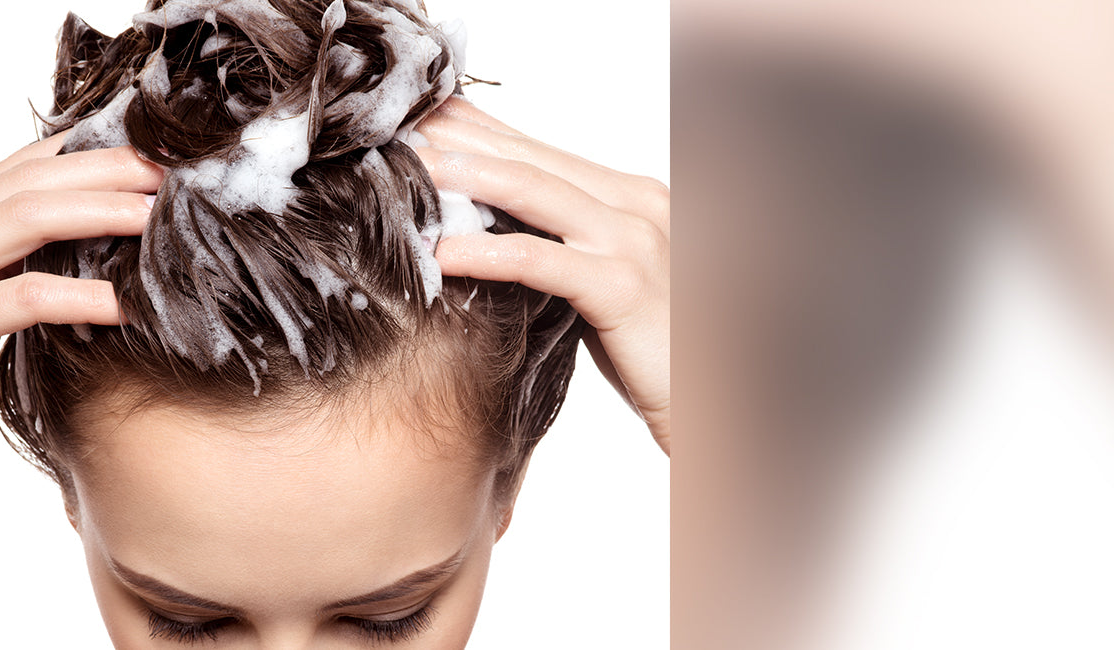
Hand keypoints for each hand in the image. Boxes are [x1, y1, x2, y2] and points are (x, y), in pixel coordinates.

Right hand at [0, 133, 162, 446]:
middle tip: (170, 173)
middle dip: (105, 169)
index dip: (86, 153)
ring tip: (156, 221)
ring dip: (99, 210)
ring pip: (24, 217)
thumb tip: (85, 259)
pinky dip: (81, 296)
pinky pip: (21, 299)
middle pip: (29, 179)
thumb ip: (7, 276)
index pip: (19, 168)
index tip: (149, 154)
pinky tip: (126, 305)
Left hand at [414, 98, 671, 453]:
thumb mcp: (598, 287)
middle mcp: (635, 203)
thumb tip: (484, 232)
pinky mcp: (625, 285)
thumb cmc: (653, 352)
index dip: (478, 133)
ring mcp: (634, 240)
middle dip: (462, 140)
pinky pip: (542, 260)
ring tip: (410, 171)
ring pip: (534, 192)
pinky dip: (487, 253)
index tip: (421, 121)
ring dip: (466, 177)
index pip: (539, 153)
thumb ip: (557, 251)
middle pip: (530, 159)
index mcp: (628, 197)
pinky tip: (442, 255)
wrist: (717, 405)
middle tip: (397, 128)